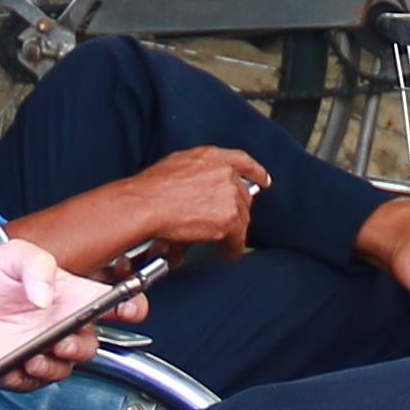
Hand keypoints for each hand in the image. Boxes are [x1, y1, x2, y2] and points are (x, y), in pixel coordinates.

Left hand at [0, 233, 132, 388]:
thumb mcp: (12, 255)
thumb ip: (35, 264)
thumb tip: (47, 293)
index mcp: (72, 296)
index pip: (116, 304)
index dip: (131, 307)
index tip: (128, 309)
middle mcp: (63, 325)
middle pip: (92, 344)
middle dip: (82, 345)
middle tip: (64, 338)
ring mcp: (44, 350)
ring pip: (66, 367)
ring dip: (55, 365)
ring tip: (36, 355)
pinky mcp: (21, 370)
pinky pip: (34, 383)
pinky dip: (27, 378)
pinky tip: (16, 364)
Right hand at [72, 148, 267, 263]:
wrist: (145, 205)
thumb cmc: (149, 190)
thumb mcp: (175, 167)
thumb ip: (195, 174)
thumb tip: (198, 192)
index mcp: (210, 157)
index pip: (242, 161)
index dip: (255, 171)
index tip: (263, 180)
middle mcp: (224, 173)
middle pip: (243, 194)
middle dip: (237, 210)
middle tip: (228, 223)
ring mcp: (228, 195)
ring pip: (241, 217)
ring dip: (234, 231)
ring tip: (223, 242)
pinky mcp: (228, 218)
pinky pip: (238, 237)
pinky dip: (233, 247)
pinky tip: (227, 252)